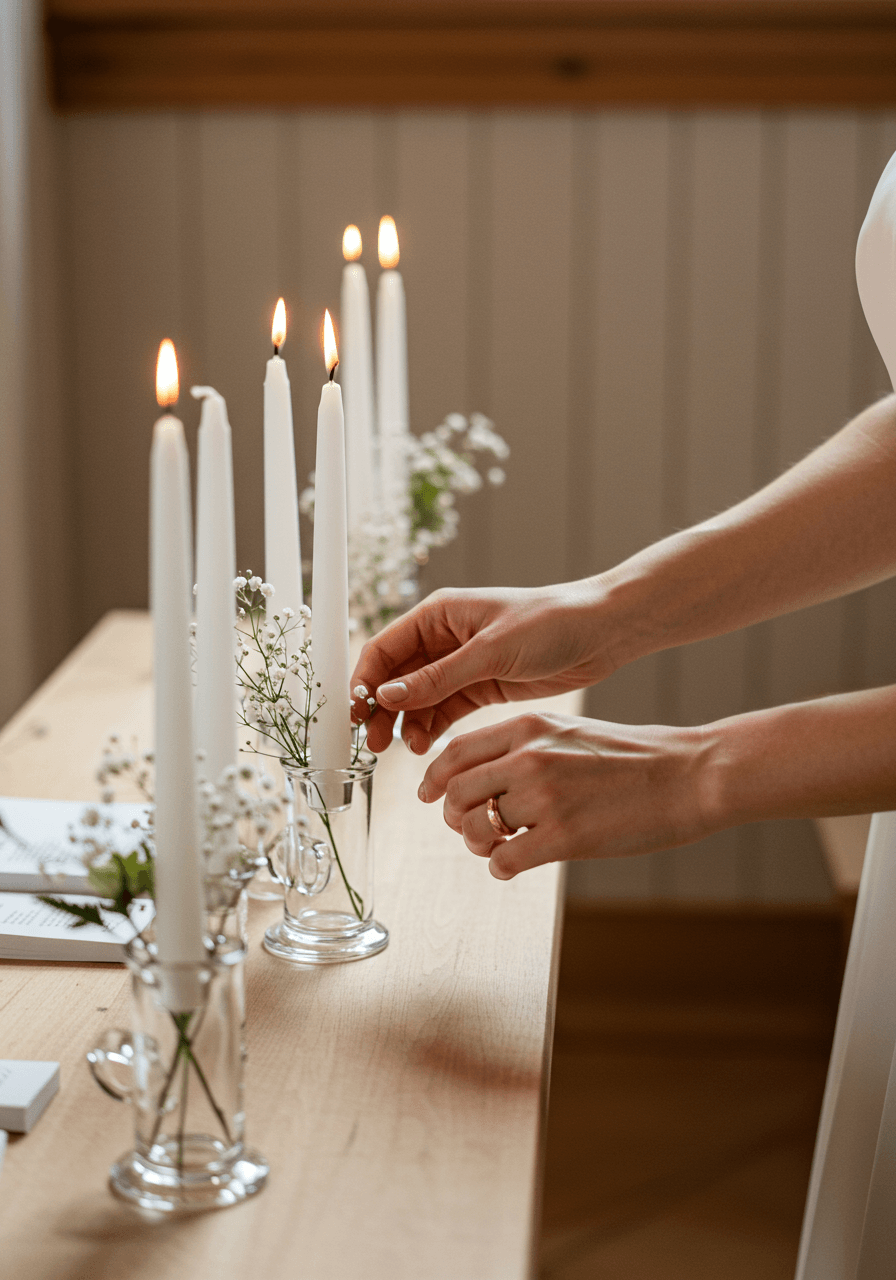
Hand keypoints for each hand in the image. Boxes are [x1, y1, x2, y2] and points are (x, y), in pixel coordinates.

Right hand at [351, 582, 612, 752]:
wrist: (600, 634)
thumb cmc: (549, 624)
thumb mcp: (490, 652)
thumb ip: (437, 677)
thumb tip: (387, 695)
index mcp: (439, 614)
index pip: (385, 648)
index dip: (365, 680)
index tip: (355, 713)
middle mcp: (444, 638)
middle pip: (396, 677)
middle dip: (381, 709)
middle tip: (373, 742)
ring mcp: (462, 664)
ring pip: (417, 698)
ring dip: (406, 722)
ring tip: (406, 750)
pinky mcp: (481, 686)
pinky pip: (443, 709)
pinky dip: (431, 727)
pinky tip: (425, 746)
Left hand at [417, 712, 709, 878]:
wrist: (690, 774)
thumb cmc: (634, 758)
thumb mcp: (570, 733)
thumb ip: (524, 748)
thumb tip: (483, 777)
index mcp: (528, 727)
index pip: (454, 752)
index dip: (434, 779)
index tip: (431, 797)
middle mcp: (529, 757)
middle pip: (455, 792)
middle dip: (455, 817)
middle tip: (474, 828)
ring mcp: (545, 796)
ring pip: (474, 827)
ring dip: (478, 844)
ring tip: (499, 846)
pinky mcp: (565, 836)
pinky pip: (503, 859)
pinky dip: (500, 867)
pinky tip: (516, 864)